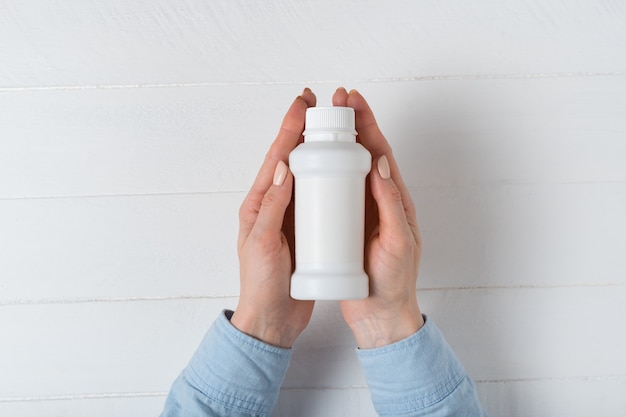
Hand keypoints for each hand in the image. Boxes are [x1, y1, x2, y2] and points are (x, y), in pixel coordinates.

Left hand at [230, 89, 316, 347]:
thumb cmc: (260, 284)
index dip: (290, 128)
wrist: (273, 318)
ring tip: (336, 130)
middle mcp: (275, 204)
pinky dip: (330, 180)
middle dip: (305, 130)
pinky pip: (320, 198)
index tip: (303, 104)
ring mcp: (291, 216)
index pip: (277, 158)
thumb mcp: (263, 244)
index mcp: (259, 203)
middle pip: (292, 158)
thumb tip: (284, 168)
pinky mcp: (307, 230)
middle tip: (322, 107)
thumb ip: (272, 208)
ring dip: (319, 150)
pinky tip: (344, 171)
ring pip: (308, 175)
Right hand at [334, 88, 424, 348]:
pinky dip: (324, 172)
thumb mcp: (398, 242)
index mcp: (396, 199)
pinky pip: (334, 191)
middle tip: (334, 101)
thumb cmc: (394, 282)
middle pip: (365, 152)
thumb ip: (392, 205)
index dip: (368, 123)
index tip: (353, 100)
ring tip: (318, 123)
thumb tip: (382, 163)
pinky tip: (308, 164)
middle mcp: (378, 200)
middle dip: (351, 123)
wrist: (380, 314)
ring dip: (336, 143)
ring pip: (348, 169)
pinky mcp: (345, 225)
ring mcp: (361, 211)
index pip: (382, 152)